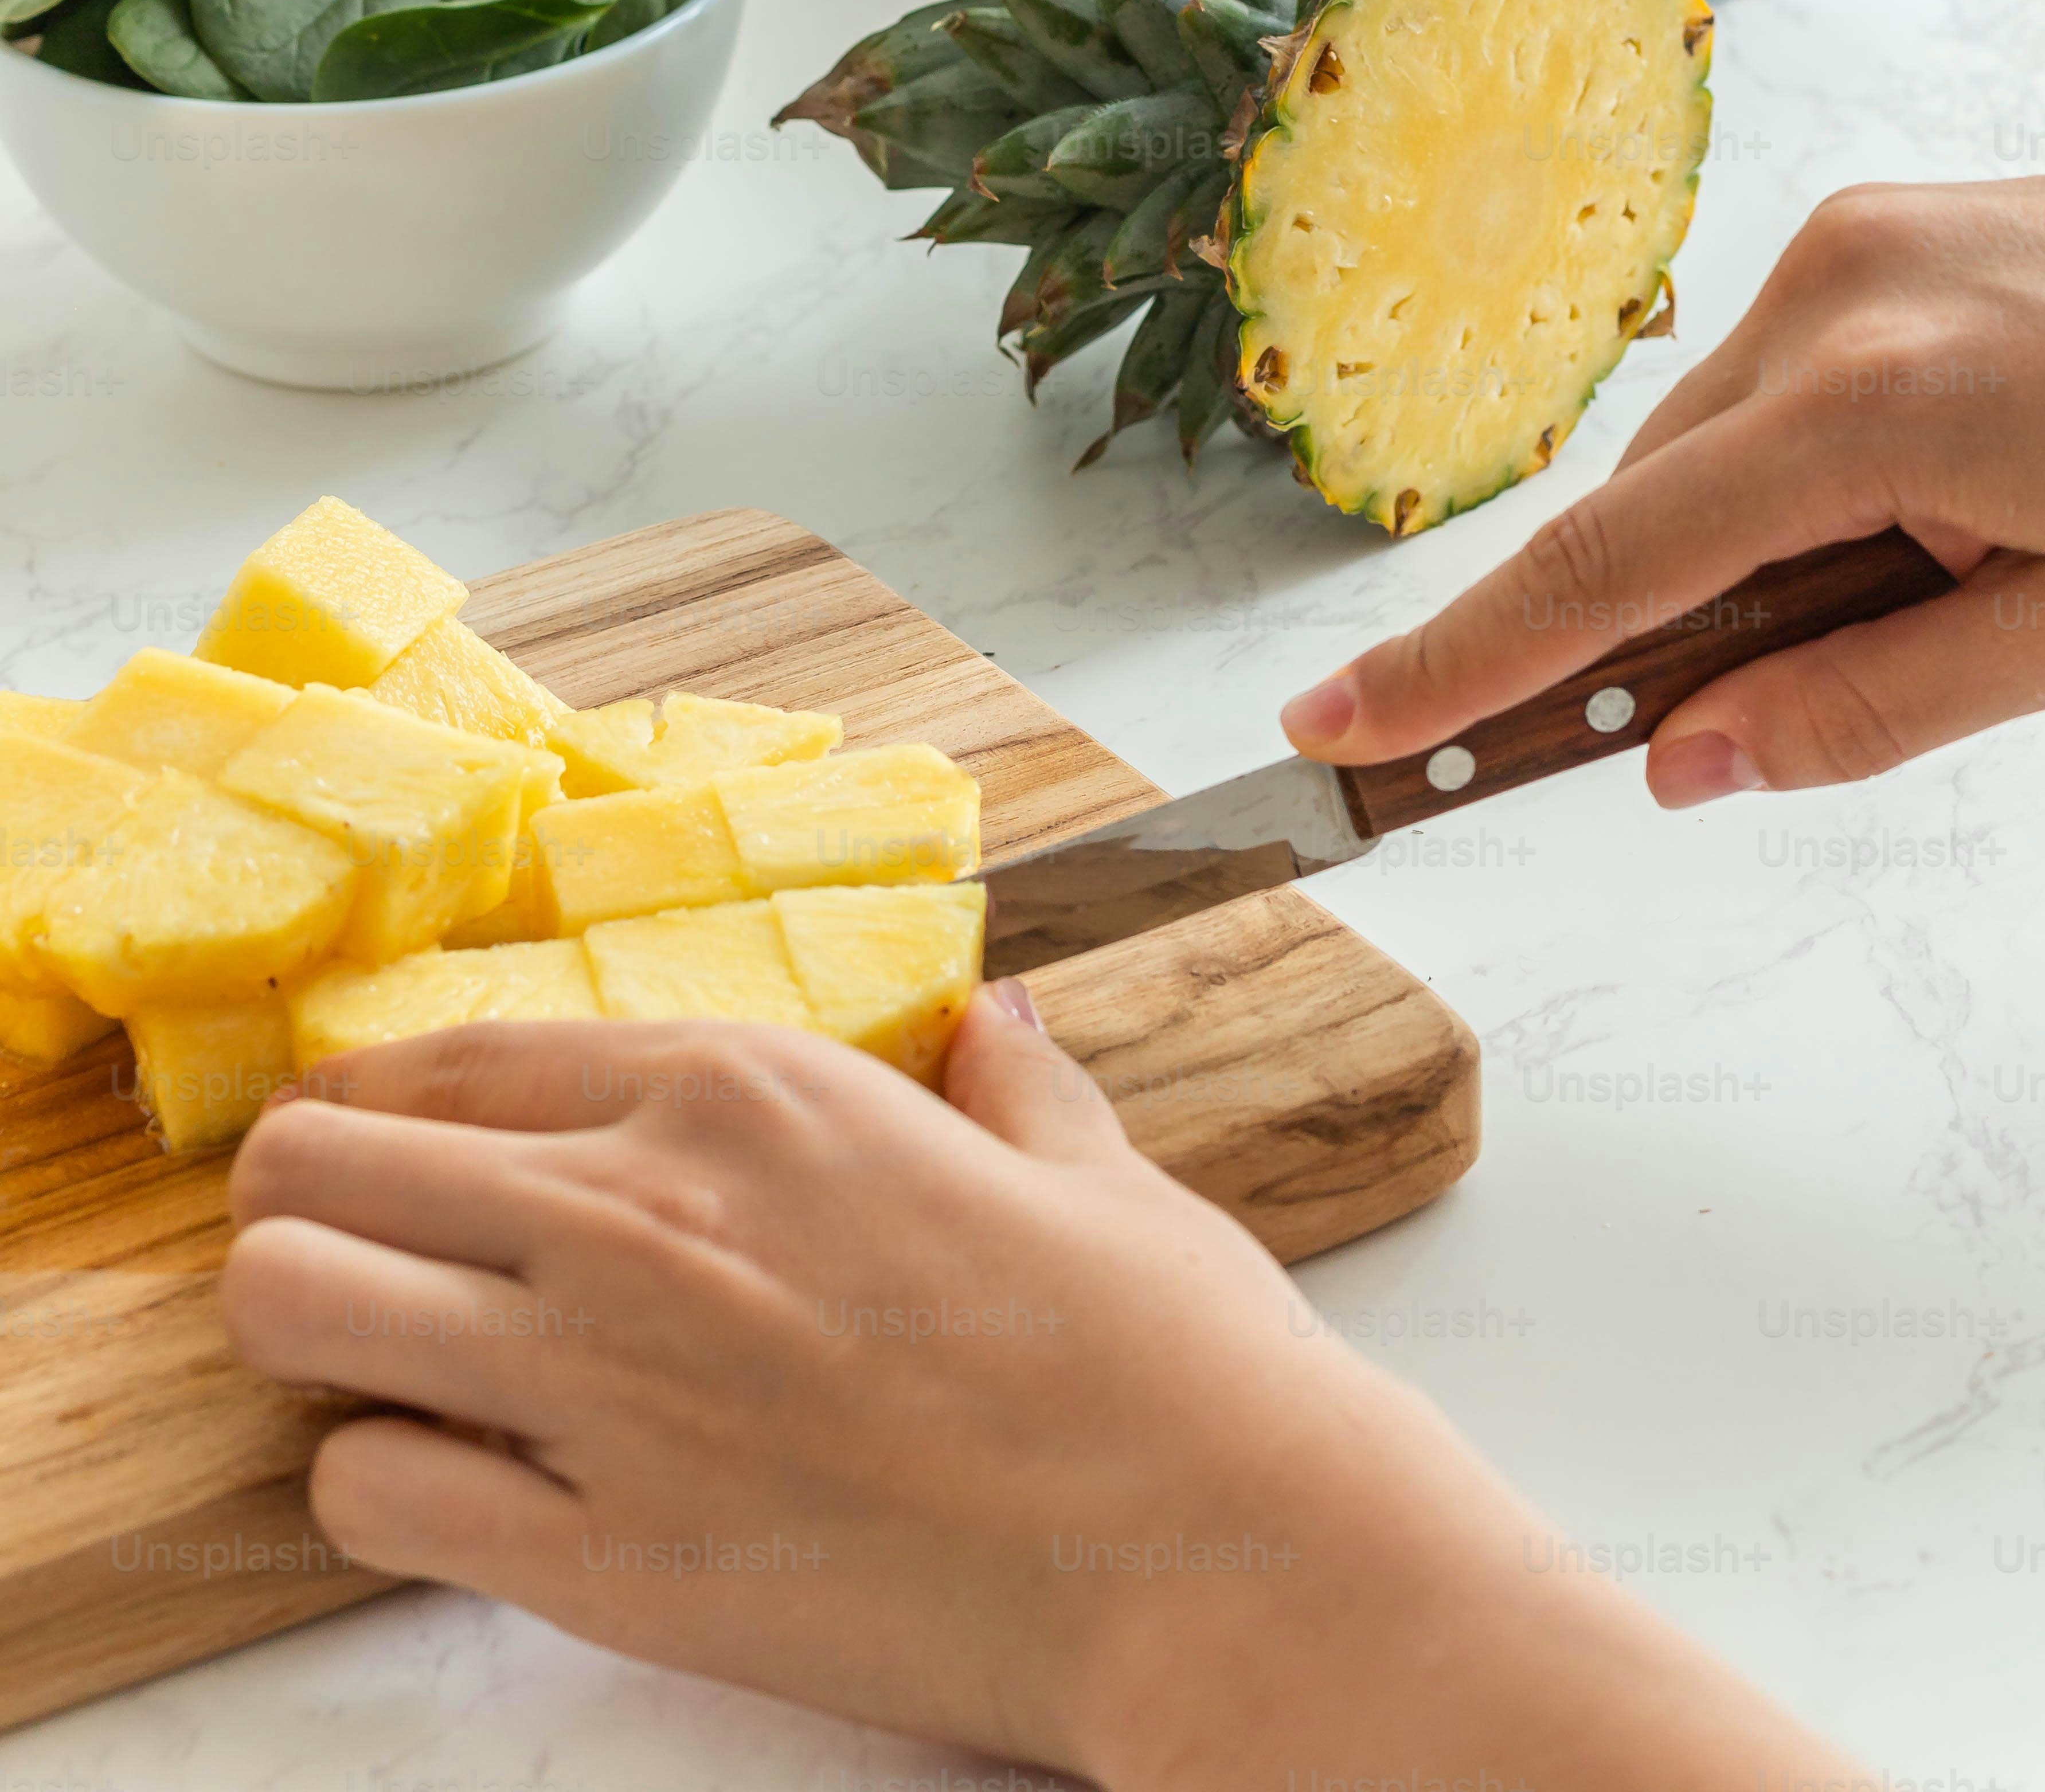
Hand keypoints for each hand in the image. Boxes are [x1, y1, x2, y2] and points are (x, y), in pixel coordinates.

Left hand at [222, 998, 1845, 1791]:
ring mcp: (605, 1387)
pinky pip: (365, 1499)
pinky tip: (466, 1490)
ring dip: (313, 1336)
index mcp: (749, 1091)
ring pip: (288, 1310)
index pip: (452, 1050)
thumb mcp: (1088, 1172)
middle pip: (313, 1163)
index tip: (377, 1136)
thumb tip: (1000, 1028)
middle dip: (308, 1200)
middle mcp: (642, 1210)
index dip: (381, 1096)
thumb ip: (1013, 1086)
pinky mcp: (606, 1559)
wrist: (1212, 1551)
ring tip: (391, 1364)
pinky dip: (384, 1493)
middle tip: (363, 1249)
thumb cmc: (1160, 1358)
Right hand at [1281, 178, 2044, 804]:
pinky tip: (1923, 499)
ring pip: (1705, 442)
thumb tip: (1682, 765)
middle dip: (1661, 622)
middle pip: (1648, 506)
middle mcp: (1829, 291)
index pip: (1607, 567)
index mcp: (1877, 402)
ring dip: (1747, 542)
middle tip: (1731, 721)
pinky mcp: (1878, 223)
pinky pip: (1768, 377)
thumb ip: (1867, 705)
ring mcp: (1850, 240)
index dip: (1459, 664)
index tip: (1337, 730)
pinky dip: (1792, 468)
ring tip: (1941, 571)